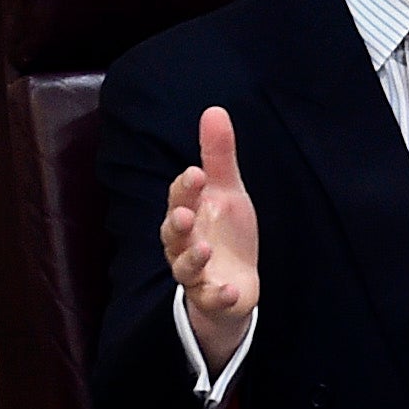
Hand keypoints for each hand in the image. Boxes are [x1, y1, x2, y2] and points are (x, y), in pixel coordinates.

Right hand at [162, 107, 259, 370]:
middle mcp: (184, 244)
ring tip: (205, 248)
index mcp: (187, 214)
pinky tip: (229, 290)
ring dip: (192, 258)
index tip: (197, 173)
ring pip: (183, 267)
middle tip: (185, 214)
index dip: (186, 188)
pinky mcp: (211, 297)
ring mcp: (196, 273)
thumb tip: (213, 110)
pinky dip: (219, 295)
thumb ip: (219, 156)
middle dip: (176, 224)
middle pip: (172, 234)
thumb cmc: (225, 233)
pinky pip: (210, 298)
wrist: (236, 282)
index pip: (179, 198)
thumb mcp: (227, 192)